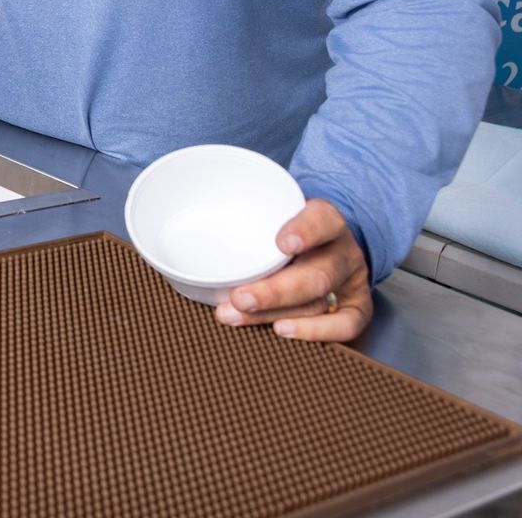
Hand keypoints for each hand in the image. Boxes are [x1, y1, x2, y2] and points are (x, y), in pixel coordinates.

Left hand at [213, 198, 372, 341]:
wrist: (329, 244)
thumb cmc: (289, 229)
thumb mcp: (276, 214)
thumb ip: (250, 223)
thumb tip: (189, 238)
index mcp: (326, 220)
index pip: (322, 219)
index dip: (305, 231)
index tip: (282, 243)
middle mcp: (343, 251)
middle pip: (316, 273)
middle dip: (275, 291)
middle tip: (240, 298)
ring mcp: (351, 281)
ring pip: (319, 301)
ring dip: (275, 313)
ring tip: (238, 316)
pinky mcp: (357, 307)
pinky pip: (345, 325)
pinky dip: (314, 331)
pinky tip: (281, 330)